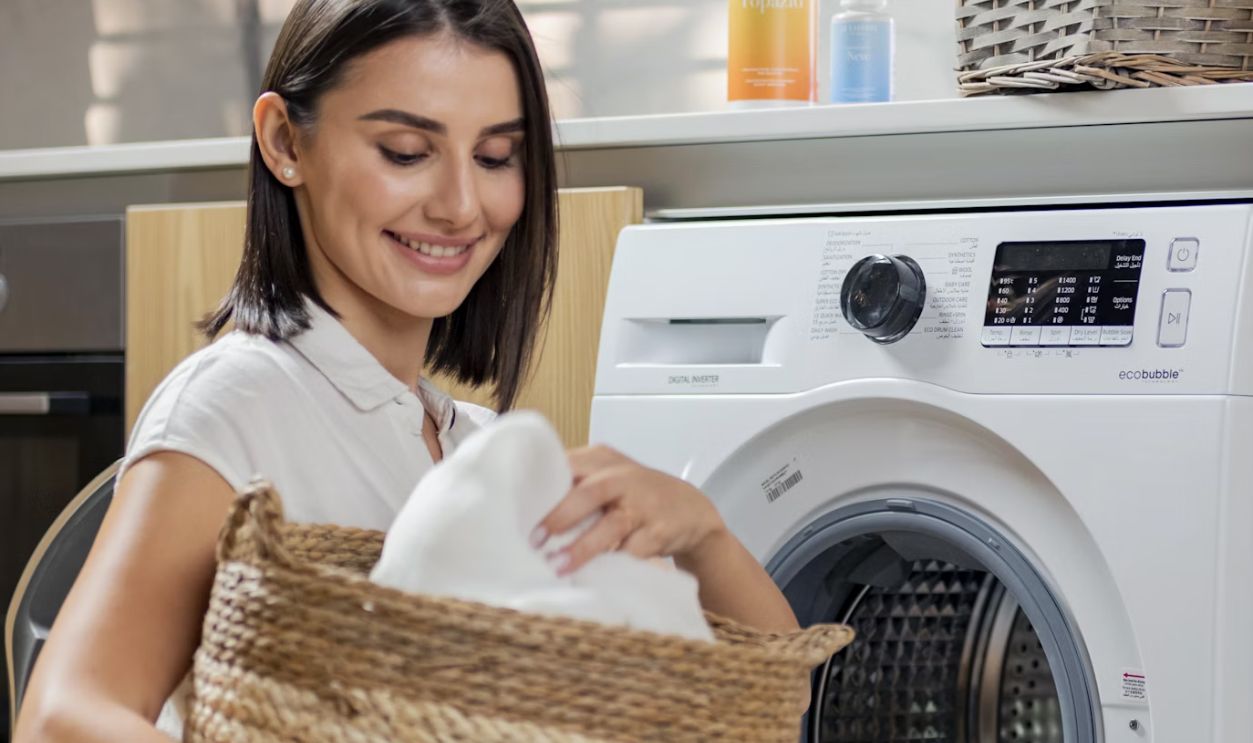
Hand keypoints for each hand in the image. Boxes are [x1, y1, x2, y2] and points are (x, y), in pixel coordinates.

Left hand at [534, 445, 726, 575]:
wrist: (690, 510)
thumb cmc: (636, 495)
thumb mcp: (606, 477)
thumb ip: (573, 485)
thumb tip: (525, 512)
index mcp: (602, 460)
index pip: (567, 465)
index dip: (542, 487)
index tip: (517, 509)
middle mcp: (623, 477)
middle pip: (588, 492)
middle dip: (559, 517)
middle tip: (535, 541)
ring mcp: (644, 504)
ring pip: (610, 525)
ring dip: (582, 548)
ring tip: (558, 566)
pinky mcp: (659, 532)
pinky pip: (632, 551)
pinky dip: (611, 564)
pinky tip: (592, 576)